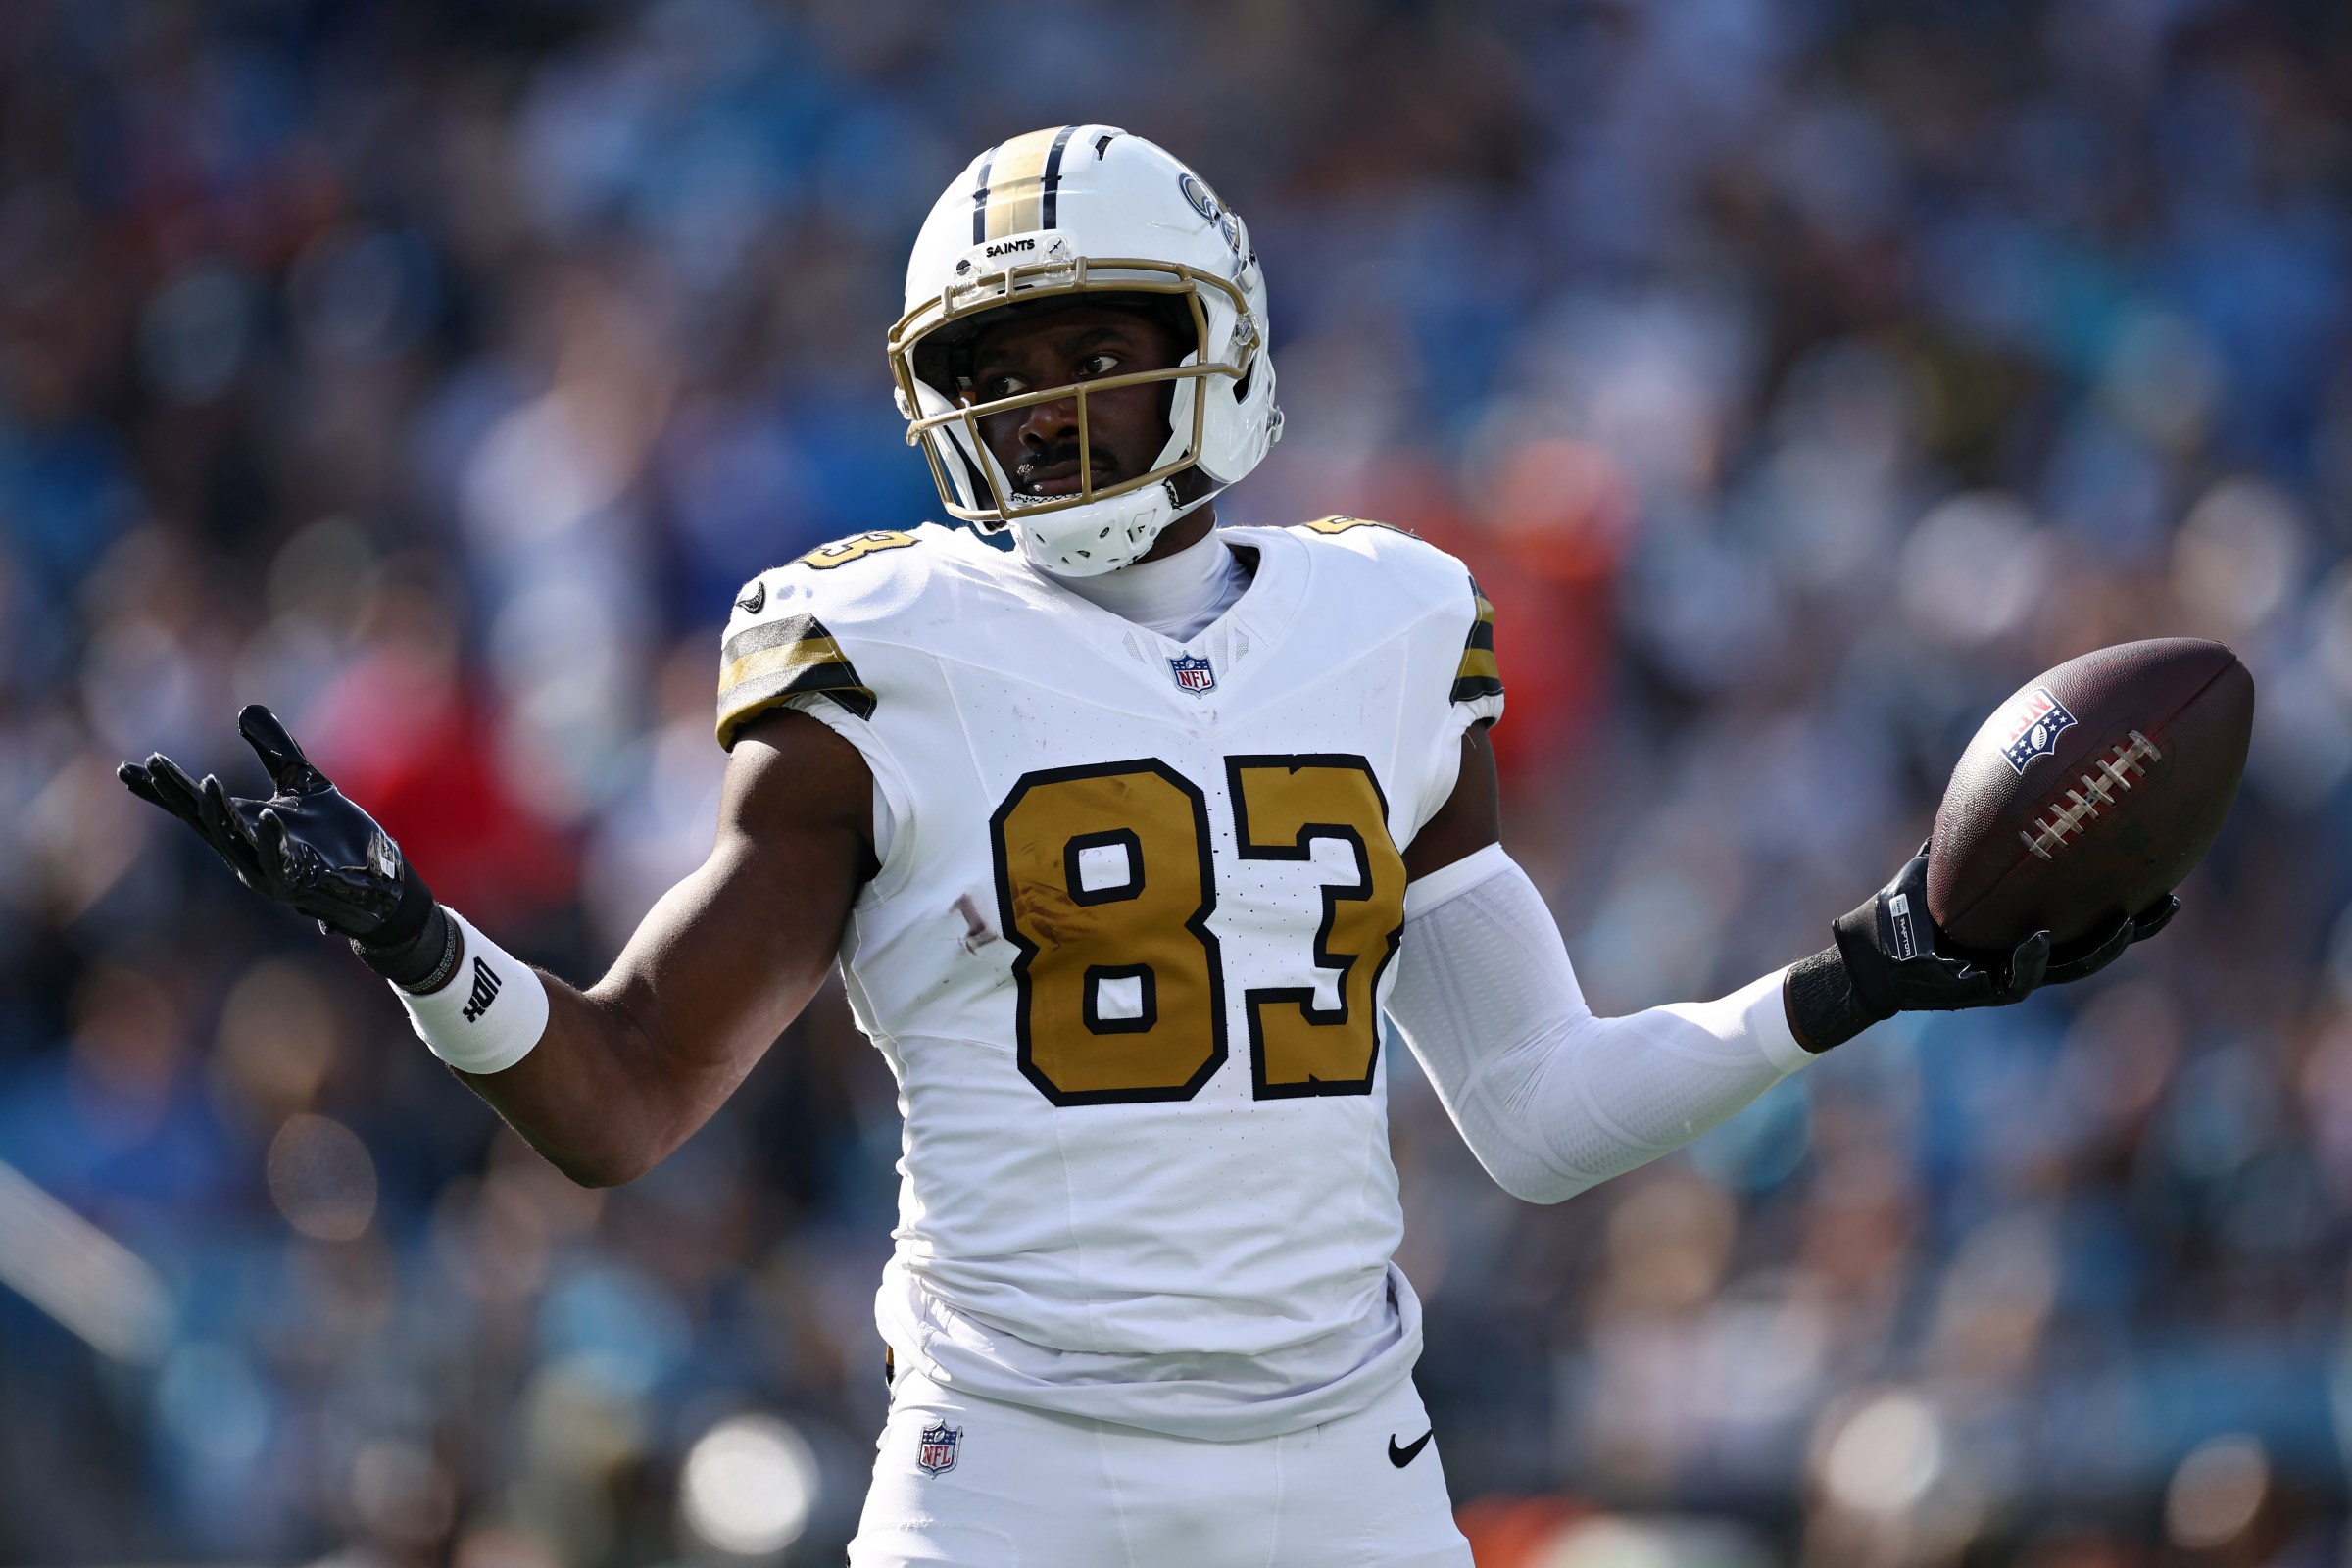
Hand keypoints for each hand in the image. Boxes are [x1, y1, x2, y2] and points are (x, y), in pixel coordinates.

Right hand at [118, 705, 435, 949]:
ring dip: (218, 814)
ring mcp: (267, 871)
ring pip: (234, 842)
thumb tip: (246, 709)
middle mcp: (245, 852)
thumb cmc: (338, 835)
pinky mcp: (298, 883)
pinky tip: (269, 816)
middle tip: (152, 764)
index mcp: (244, 827)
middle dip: (176, 794)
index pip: (193, 806)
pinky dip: (272, 839)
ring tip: (206, 782)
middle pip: (202, 821)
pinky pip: (279, 861)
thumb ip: (275, 751)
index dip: (161, 789)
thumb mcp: (304, 783)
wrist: (379, 877)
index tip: (126, 769)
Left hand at [1787, 843, 2178, 1049]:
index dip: (2133, 894)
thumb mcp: (1948, 855)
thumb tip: (1998, 762)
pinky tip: (2040, 936)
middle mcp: (2031, 953)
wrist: (1873, 948)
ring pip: (2070, 967)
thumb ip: (1977, 820)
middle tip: (2169, 901)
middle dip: (2137, 926)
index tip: (2168, 869)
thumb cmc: (1913, 901)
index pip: (2095, 909)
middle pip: (2099, 942)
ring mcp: (2010, 975)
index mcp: (2033, 922)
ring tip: (2123, 922)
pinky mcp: (1981, 992)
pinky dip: (2029, 958)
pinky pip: (2014, 977)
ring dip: (2099, 946)